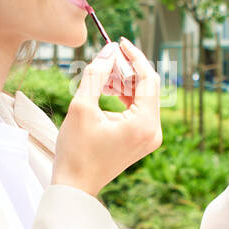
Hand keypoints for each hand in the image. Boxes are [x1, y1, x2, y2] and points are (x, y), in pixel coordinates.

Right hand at [51, 37, 161, 197]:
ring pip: (142, 96)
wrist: (75, 186)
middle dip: (127, 69)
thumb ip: (96, 74)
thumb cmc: (76, 152)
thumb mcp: (81, 107)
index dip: (135, 57)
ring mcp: (149, 137)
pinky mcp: (141, 140)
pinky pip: (137, 109)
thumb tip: (110, 50)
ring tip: (100, 75)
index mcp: (145, 124)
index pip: (148, 78)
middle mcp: (153, 131)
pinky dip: (123, 96)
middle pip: (148, 86)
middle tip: (106, 57)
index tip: (119, 42)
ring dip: (123, 82)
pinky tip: (104, 89)